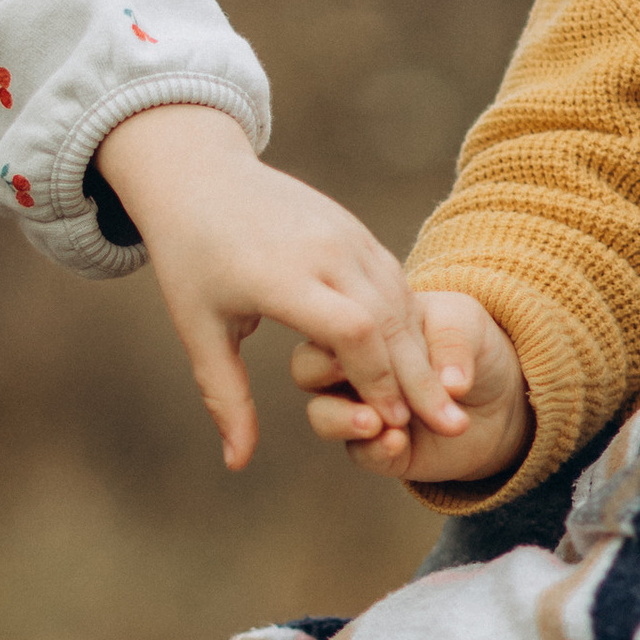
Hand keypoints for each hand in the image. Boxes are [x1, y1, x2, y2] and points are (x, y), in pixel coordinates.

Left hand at [92, 105, 466, 473]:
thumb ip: (225, 397)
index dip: (376, 379)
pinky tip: (423, 359)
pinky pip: (395, 277)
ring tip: (447, 401)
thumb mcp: (199, 330)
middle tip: (449, 427)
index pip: (351, 330)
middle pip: (389, 320)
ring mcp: (344, 233)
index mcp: (280, 276)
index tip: (391, 422)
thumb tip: (237, 463)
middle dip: (419, 378)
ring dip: (424, 351)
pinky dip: (412, 321)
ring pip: (401, 298)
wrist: (200, 176)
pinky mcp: (354, 227)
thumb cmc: (191, 260)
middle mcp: (321, 250)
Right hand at [295, 287, 528, 487]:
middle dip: (325, 372)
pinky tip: (398, 441)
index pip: (327, 321)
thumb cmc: (471, 345)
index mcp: (361, 323)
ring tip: (377, 422)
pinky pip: (359, 452)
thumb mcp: (465, 322)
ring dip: (343, 418)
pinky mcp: (378, 449)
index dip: (342, 330)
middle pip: (307, 368)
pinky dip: (375, 447)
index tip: (371, 337)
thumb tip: (448, 383)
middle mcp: (351, 366)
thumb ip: (451, 339)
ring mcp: (360, 409)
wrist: (500, 395)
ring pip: (321, 414)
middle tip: (357, 376)